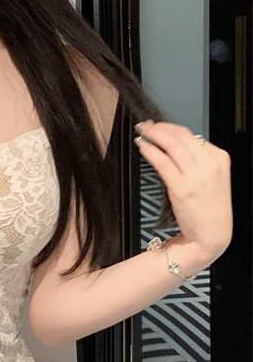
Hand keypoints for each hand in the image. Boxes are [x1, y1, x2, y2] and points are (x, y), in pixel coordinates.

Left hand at [134, 121, 232, 261]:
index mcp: (220, 159)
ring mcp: (196, 176)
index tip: (159, 126)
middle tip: (146, 126)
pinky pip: (163, 162)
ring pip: (171, 145)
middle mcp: (210, 165)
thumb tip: (175, 143)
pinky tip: (143, 147)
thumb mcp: (212, 178)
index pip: (192, 135)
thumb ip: (199, 160)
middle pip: (181, 136)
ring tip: (142, 133)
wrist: (210, 235)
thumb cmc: (209, 209)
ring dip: (153, 135)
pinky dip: (150, 151)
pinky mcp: (182, 187)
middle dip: (160, 128)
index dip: (171, 128)